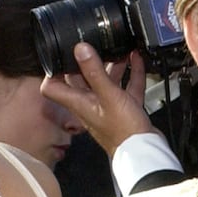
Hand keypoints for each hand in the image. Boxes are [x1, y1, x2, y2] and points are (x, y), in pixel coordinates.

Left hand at [41, 45, 155, 155]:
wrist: (145, 151)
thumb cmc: (123, 131)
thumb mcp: (108, 95)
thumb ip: (94, 72)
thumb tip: (79, 49)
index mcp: (79, 103)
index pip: (52, 87)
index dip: (52, 71)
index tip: (58, 55)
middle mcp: (90, 104)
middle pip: (81, 80)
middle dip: (87, 61)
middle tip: (93, 45)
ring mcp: (107, 106)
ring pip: (105, 82)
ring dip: (111, 65)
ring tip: (118, 49)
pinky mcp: (124, 109)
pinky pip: (125, 87)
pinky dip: (130, 73)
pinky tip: (136, 60)